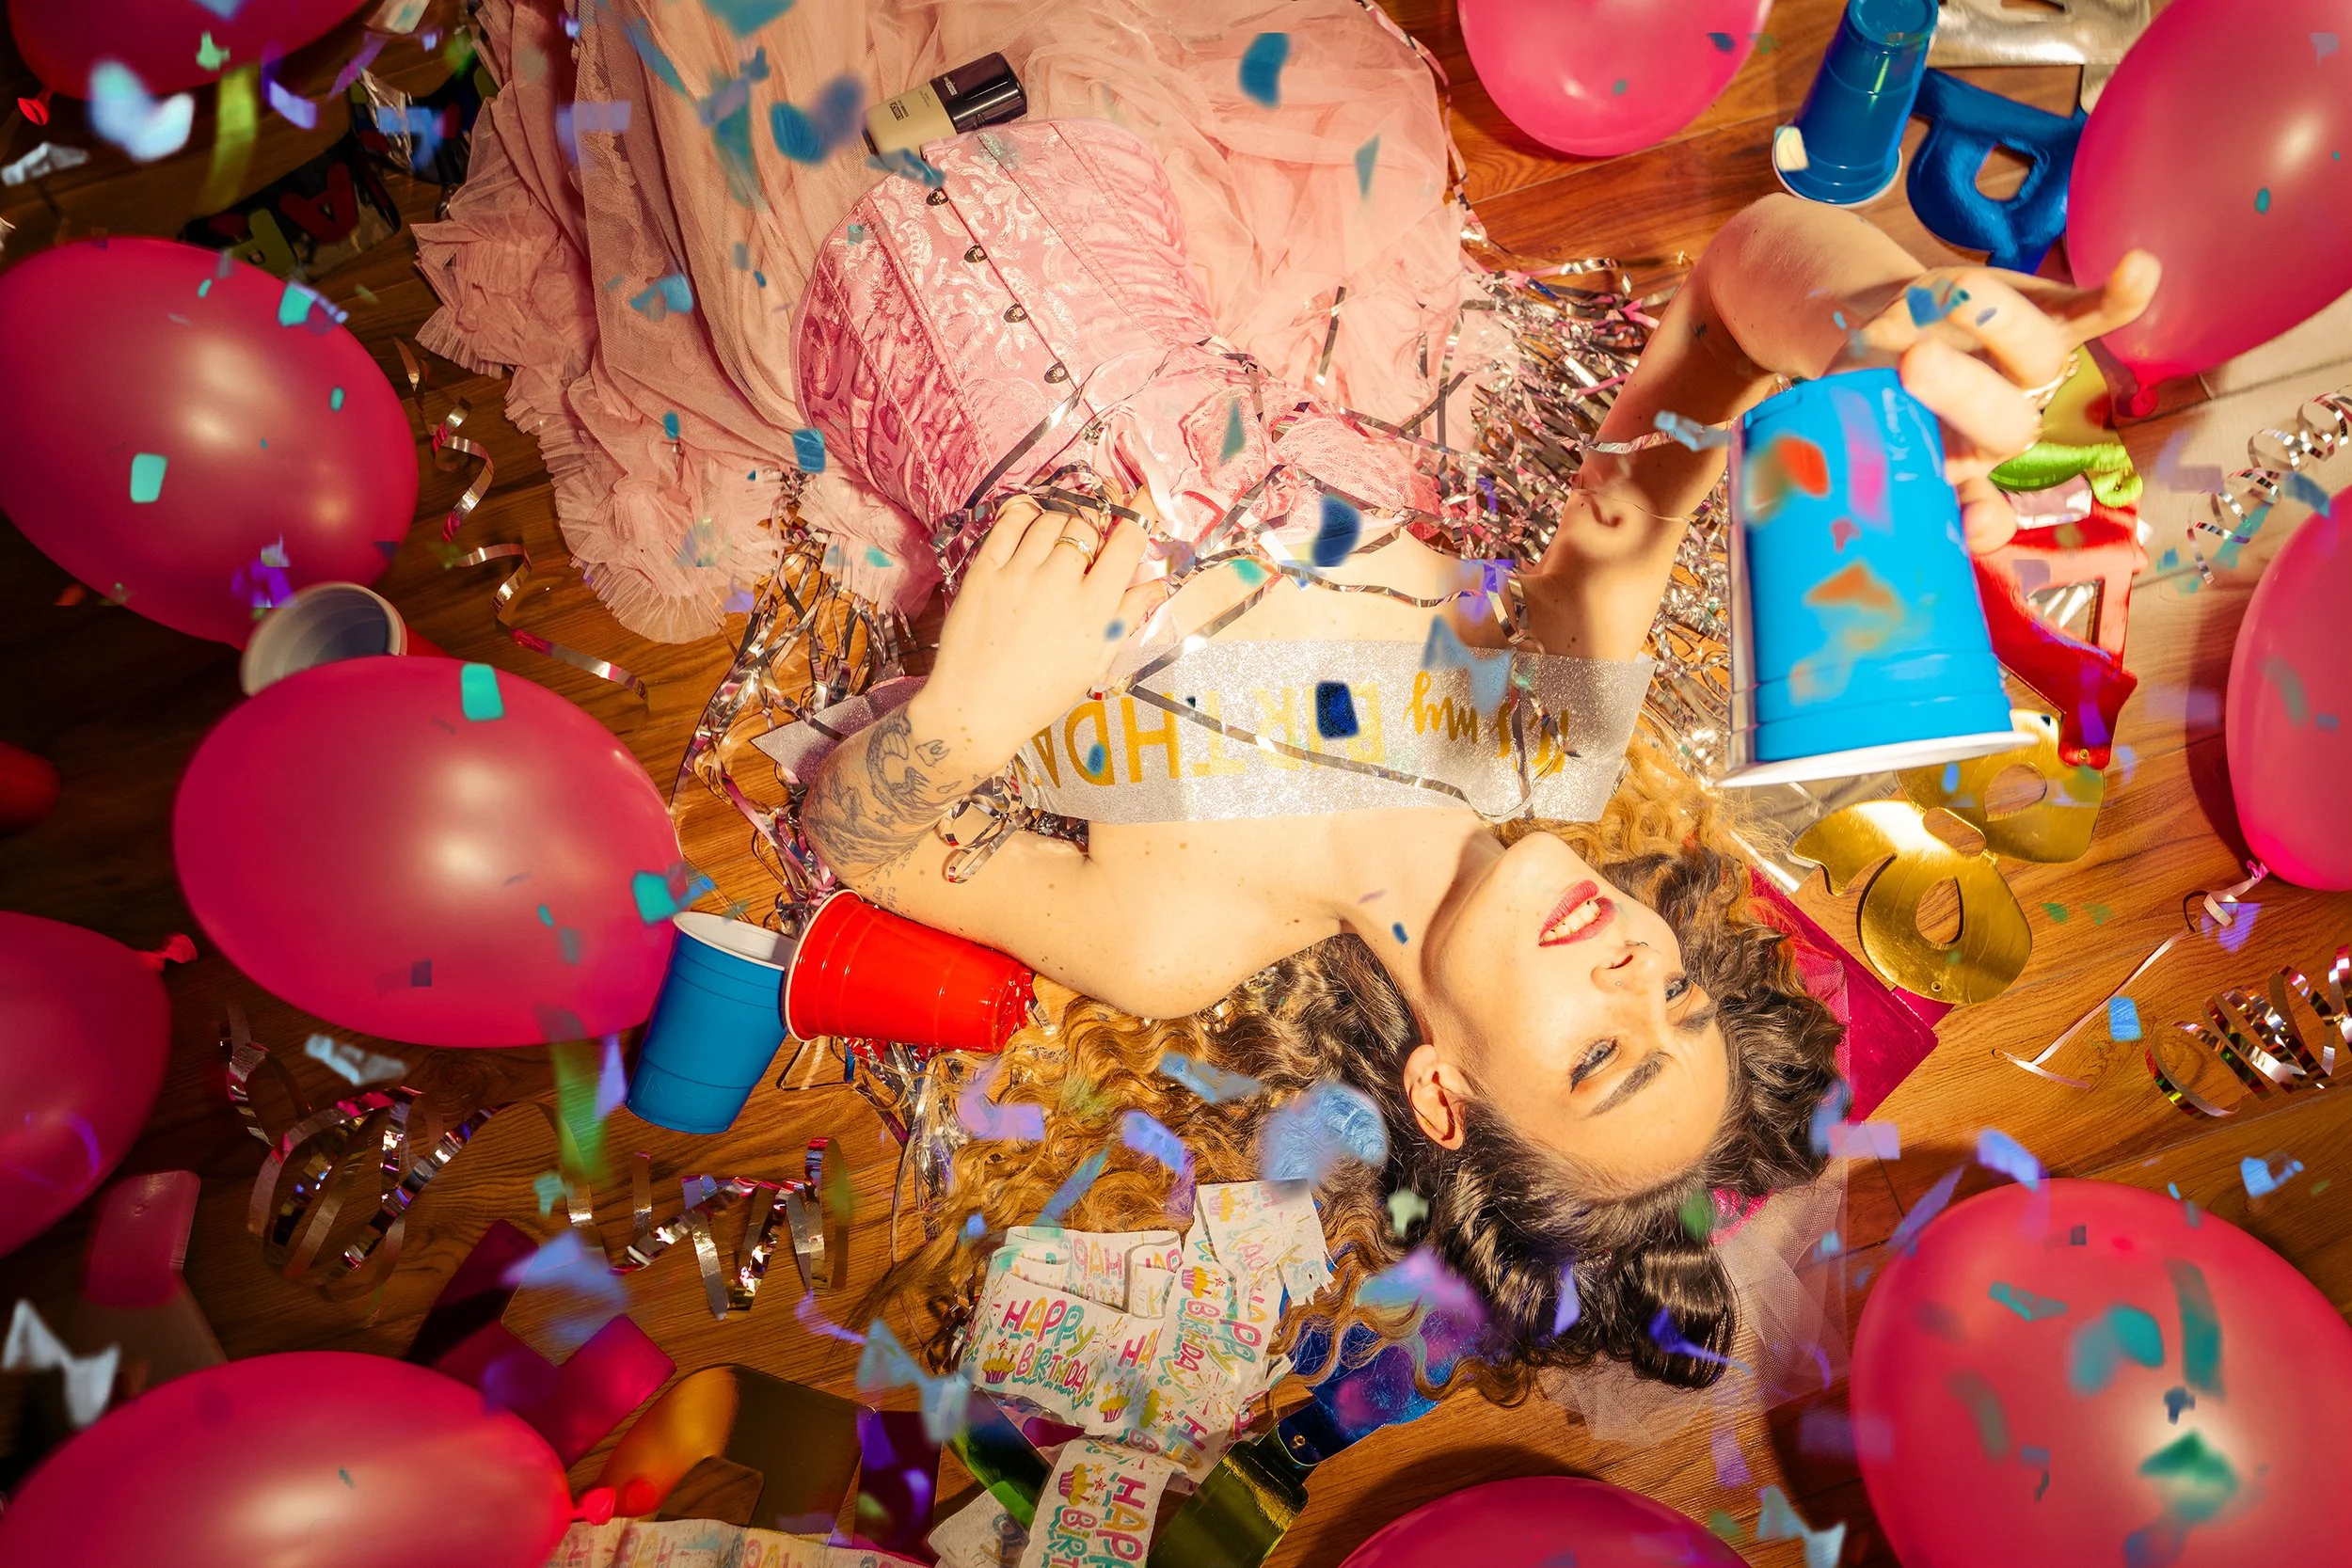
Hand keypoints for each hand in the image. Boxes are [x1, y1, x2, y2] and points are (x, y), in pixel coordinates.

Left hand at [911, 496, 1168, 765]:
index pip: (1127, 542)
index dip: (1140, 511)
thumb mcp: (1095, 661)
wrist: (976, 710)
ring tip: (1060, 538)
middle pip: (1089, 524)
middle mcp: (1060, 584)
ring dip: (1063, 519)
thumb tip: (1158, 584)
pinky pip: (1010, 523)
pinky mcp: (984, 571)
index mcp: (1095, 610)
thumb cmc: (1041, 692)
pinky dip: (1025, 514)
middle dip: (1097, 522)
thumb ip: (1127, 615)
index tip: (1143, 495)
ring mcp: (1019, 574)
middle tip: (1094, 531)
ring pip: (1052, 518)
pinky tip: (1031, 523)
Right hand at [1832, 251, 2158, 554]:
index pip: (1975, 510)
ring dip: (2006, 326)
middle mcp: (1995, 427)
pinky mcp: (2048, 319)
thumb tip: (1937, 518)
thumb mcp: (1848, 430)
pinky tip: (2143, 270)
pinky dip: (2120, 296)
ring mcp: (2026, 371)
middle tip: (1912, 367)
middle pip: (2008, 424)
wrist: (1875, 342)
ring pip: (2041, 357)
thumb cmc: (1866, 400)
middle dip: (1966, 395)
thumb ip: (1869, 470)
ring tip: (1955, 295)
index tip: (1975, 524)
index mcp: (1948, 470)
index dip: (1983, 521)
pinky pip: (2090, 314)